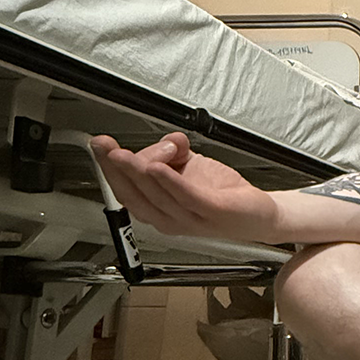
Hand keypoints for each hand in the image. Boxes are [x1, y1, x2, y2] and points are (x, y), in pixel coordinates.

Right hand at [90, 132, 280, 241]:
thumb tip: (168, 140)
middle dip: (118, 168)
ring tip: (125, 156)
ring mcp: (190, 218)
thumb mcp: (191, 166)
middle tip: (107, 148)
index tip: (100, 146)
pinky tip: (158, 169)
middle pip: (136, 193)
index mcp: (158, 209)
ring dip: (138, 173)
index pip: (126, 191)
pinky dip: (170, 182)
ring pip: (157, 195)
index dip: (109, 169)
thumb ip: (173, 152)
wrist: (259, 213)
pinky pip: (186, 197)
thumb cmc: (221, 194)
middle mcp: (168, 218)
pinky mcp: (212, 212)